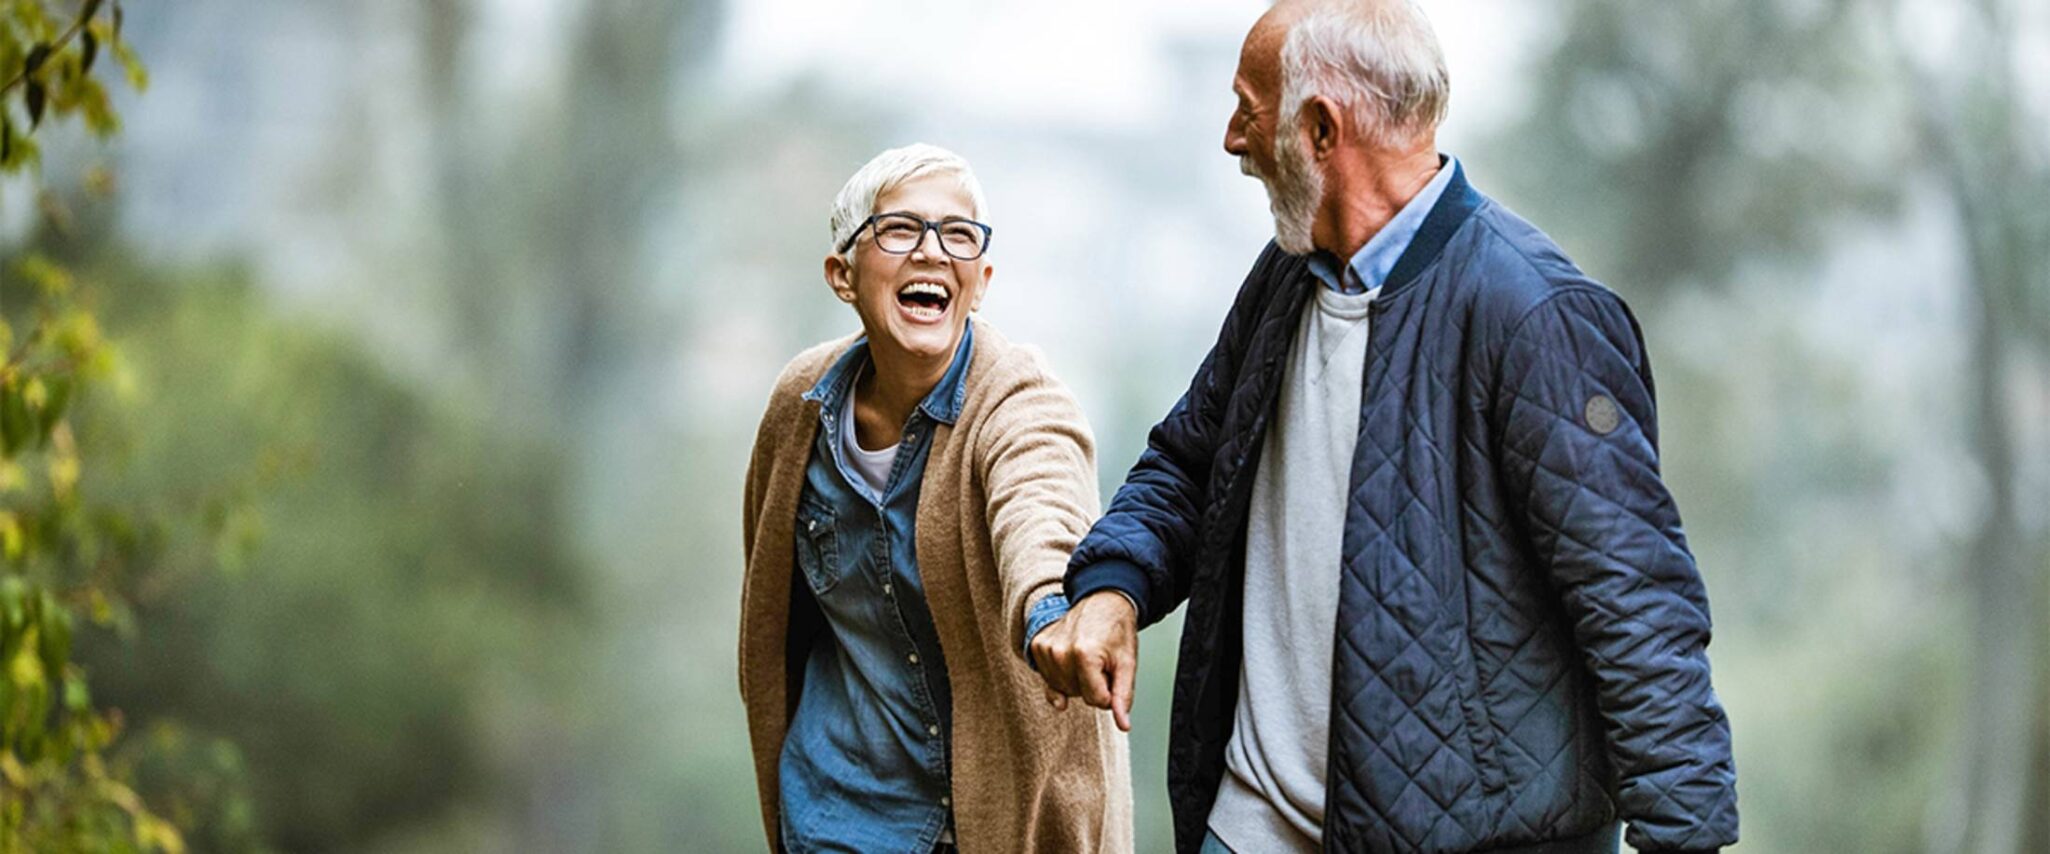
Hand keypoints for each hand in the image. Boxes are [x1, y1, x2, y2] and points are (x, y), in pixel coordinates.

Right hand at [1029, 591, 1139, 730]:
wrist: (1101, 600)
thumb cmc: (1116, 630)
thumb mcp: (1127, 663)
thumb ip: (1123, 696)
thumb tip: (1124, 725)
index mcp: (1084, 655)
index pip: (1097, 700)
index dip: (1109, 691)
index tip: (1113, 670)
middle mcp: (1059, 652)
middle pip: (1079, 695)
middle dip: (1093, 684)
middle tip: (1101, 660)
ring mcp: (1045, 649)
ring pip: (1063, 690)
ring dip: (1077, 680)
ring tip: (1086, 657)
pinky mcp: (1036, 647)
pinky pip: (1050, 679)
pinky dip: (1062, 675)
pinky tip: (1070, 658)